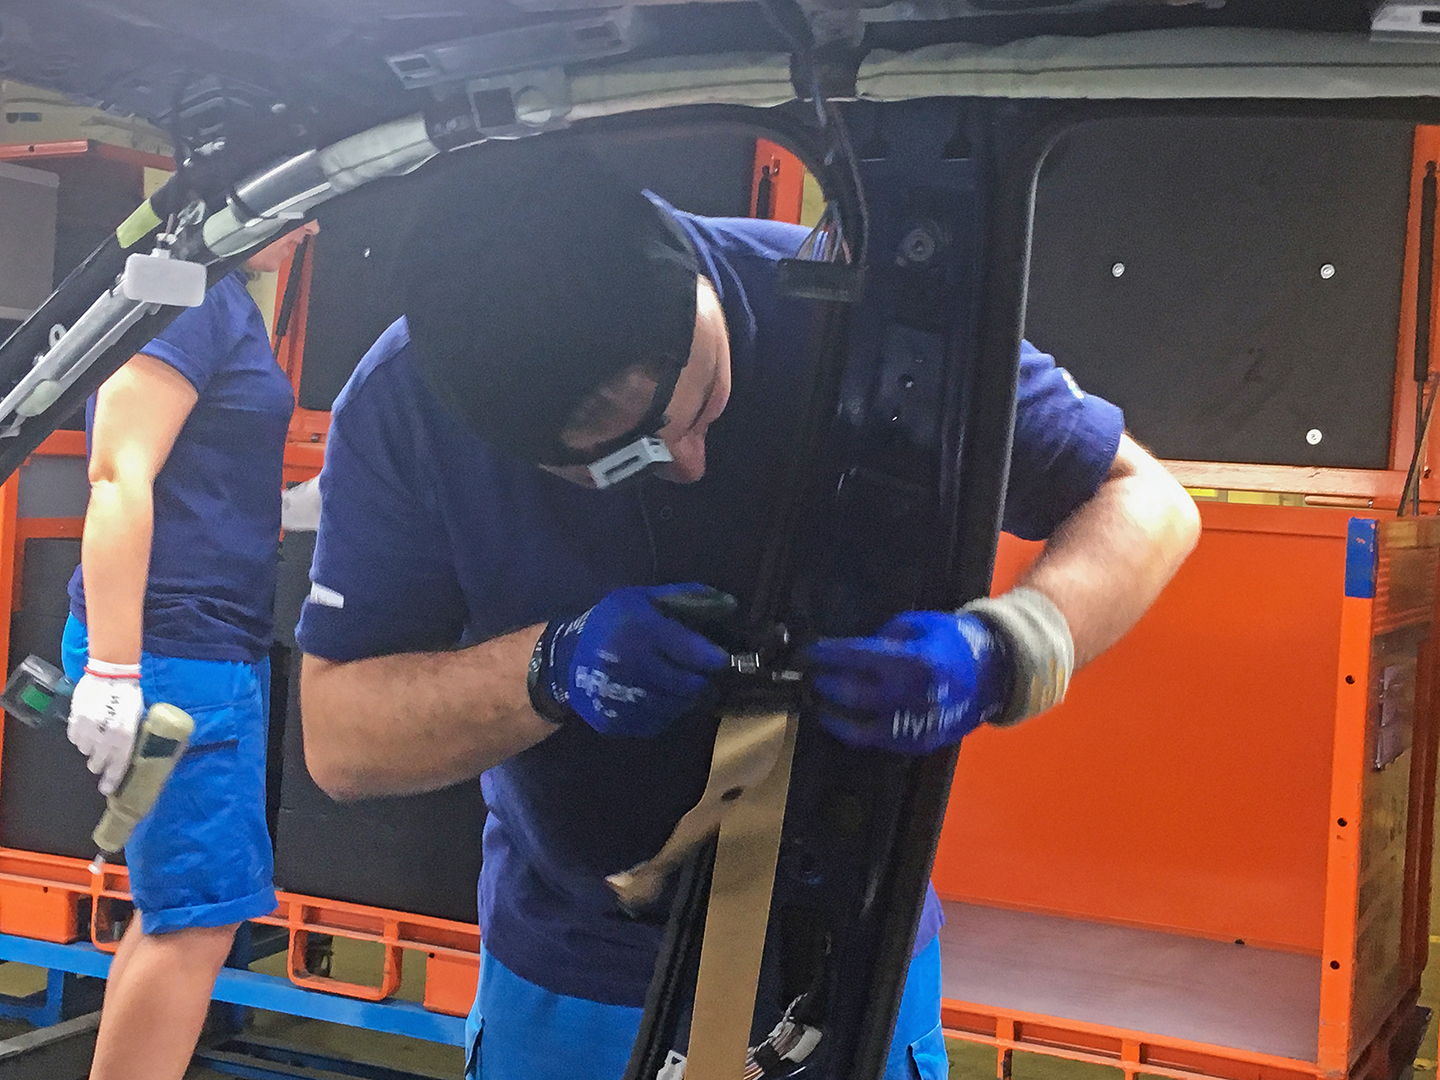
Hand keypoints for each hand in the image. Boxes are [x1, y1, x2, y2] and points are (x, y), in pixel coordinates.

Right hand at [67, 662, 143, 794]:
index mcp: (125, 733)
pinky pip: (74, 738)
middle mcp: (106, 732)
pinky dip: (80, 739)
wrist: (111, 673)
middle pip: (99, 760)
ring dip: (90, 750)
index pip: (118, 762)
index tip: (107, 789)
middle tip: (100, 764)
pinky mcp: (76, 718)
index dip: (112, 778)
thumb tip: (126, 752)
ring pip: (85, 750)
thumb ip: (129, 735)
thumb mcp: (136, 716)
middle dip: (100, 765)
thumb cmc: (128, 695)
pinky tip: (86, 733)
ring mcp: (89, 726)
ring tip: (96, 742)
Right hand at [532, 584, 732, 737]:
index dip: (713, 657)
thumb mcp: (641, 599)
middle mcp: (631, 666)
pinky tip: (660, 699)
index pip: (690, 650)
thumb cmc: (609, 623)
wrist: (563, 659)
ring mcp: (622, 698)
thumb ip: (684, 598)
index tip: (722, 660)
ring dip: (684, 699)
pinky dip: (664, 713)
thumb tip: (729, 603)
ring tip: (682, 687)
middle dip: (700, 681)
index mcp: (639, 631)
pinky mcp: (615, 721)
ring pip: (674, 707)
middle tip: (702, 675)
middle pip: (687, 684)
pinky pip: (655, 723)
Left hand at [802, 611, 1011, 754]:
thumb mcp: (918, 625)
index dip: (827, 655)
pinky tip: (841, 718)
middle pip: (852, 694)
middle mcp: (912, 696)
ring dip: (832, 713)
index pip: (857, 658)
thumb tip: (853, 654)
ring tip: (817, 701)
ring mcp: (915, 724)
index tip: (808, 653)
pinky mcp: (917, 743)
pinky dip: (854, 729)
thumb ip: (884, 639)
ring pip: (859, 726)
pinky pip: (876, 740)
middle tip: (810, 676)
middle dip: (826, 684)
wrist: (994, 674)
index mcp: (914, 662)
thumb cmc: (954, 642)